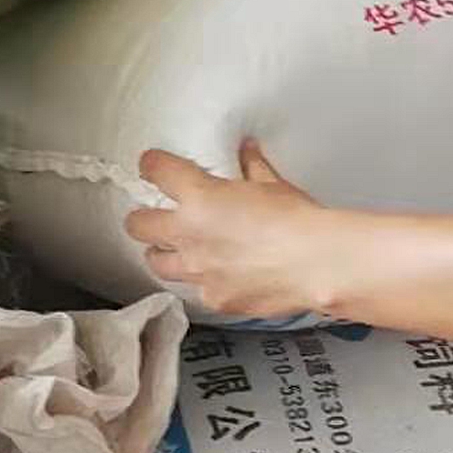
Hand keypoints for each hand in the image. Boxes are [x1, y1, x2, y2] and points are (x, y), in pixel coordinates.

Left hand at [125, 141, 327, 316]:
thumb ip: (253, 168)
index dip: (152, 165)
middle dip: (142, 219)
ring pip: (156, 262)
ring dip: (163, 254)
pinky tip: (220, 277)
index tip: (152, 166)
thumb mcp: (274, 185)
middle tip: (153, 217)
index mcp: (199, 196)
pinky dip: (204, 283)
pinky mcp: (214, 298)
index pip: (156, 171)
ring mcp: (198, 270)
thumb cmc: (297, 222)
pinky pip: (196, 291)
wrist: (315, 263)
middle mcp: (188, 234)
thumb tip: (248, 153)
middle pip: (137, 224)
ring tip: (178, 251)